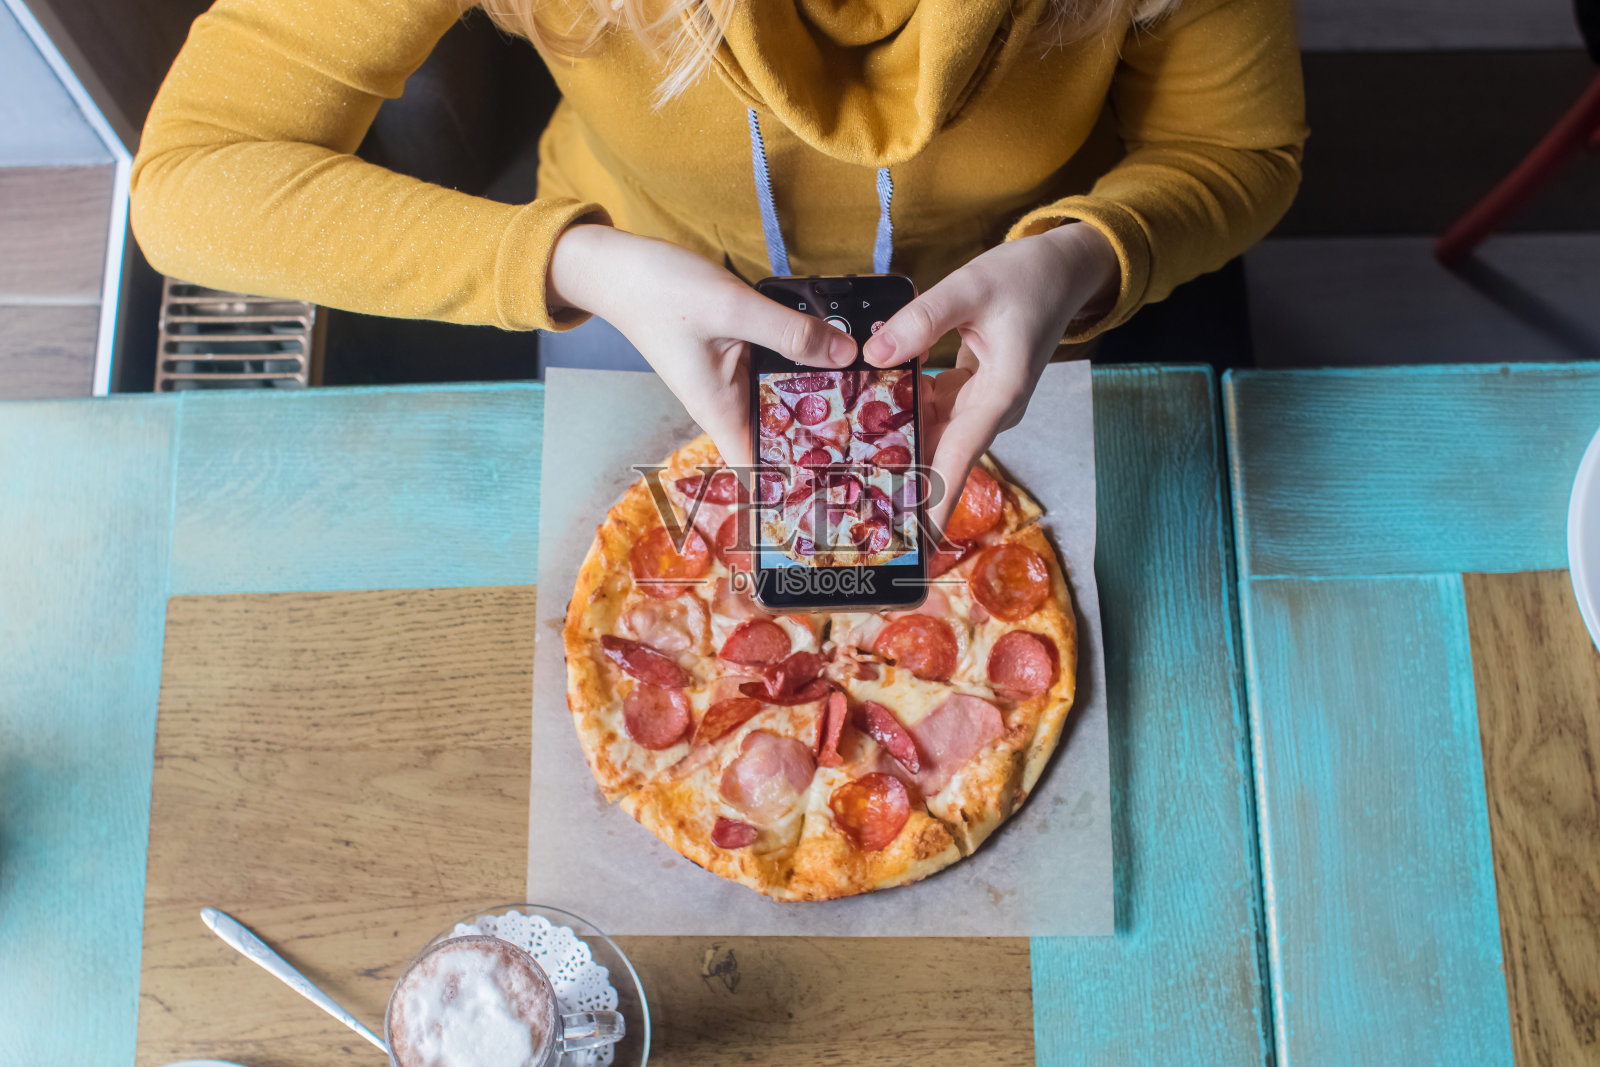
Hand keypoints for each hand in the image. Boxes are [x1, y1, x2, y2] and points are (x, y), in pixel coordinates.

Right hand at [546, 225, 855, 466]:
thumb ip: (791, 333)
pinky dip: (803, 370)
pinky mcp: (737, 357)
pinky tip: (836, 357)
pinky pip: (776, 372)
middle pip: (779, 438)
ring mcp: (732, 381)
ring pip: (781, 404)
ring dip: (816, 402)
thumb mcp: (734, 309)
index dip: (792, 486)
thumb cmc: (662, 293)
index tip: (835, 489)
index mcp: (720, 410)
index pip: (758, 471)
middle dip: (820, 441)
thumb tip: (847, 356)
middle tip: (875, 442)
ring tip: (868, 402)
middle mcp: (727, 403)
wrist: (621, 269)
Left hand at [861, 223, 1118, 534]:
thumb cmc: (1026, 277)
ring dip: (898, 453)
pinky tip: (869, 420)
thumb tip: (876, 352)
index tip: (919, 547)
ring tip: (854, 480)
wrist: (1061, 270)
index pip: (959, 460)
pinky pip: (932, 413)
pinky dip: (904, 416)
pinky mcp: (971, 393)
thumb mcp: (970, 287)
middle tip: (863, 521)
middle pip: (941, 459)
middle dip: (905, 490)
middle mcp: (991, 410)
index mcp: (999, 395)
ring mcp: (982, 404)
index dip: (936, 506)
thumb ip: (922, 319)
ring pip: (932, 437)